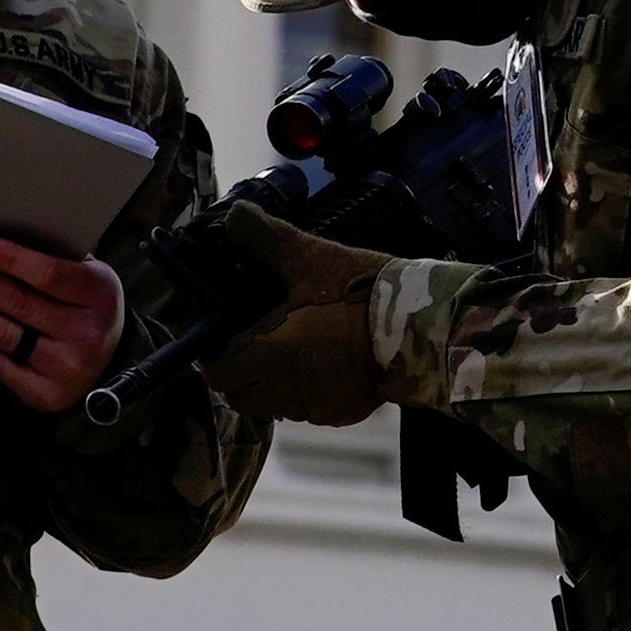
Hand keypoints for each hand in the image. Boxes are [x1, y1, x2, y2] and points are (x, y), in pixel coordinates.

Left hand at [0, 234, 123, 410]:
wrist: (110, 361)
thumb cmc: (88, 305)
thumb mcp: (89, 277)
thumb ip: (57, 262)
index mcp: (100, 295)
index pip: (50, 275)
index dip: (12, 259)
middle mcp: (86, 334)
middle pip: (19, 303)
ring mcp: (65, 368)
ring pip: (4, 334)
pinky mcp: (45, 394)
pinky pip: (1, 363)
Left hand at [198, 204, 395, 427]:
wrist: (417, 327)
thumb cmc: (358, 293)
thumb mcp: (311, 259)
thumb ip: (267, 240)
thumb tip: (236, 216)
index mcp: (269, 355)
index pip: (217, 372)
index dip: (214, 354)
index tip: (223, 334)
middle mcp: (284, 391)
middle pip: (241, 394)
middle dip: (240, 371)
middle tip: (255, 339)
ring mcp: (314, 407)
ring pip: (273, 403)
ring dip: (271, 382)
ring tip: (291, 347)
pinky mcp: (339, 413)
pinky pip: (307, 407)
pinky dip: (306, 389)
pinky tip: (324, 361)